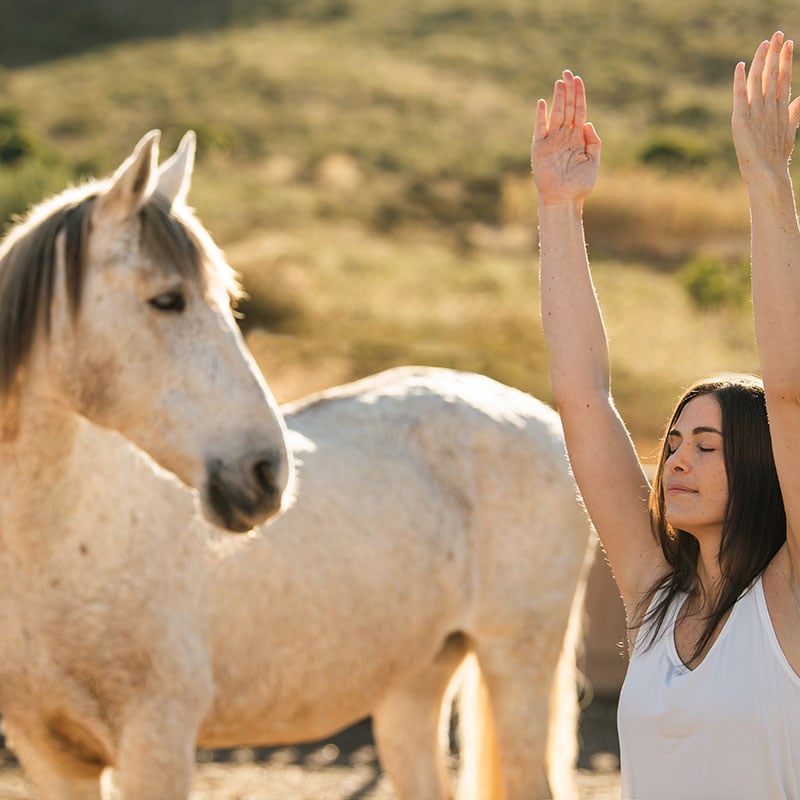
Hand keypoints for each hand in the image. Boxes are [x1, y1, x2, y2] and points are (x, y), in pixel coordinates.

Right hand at [531, 70, 600, 205]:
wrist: (564, 199)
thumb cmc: (579, 184)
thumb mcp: (593, 160)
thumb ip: (593, 140)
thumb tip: (588, 123)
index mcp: (577, 138)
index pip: (579, 111)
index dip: (579, 95)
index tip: (578, 79)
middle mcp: (564, 136)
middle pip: (568, 108)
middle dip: (568, 90)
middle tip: (567, 72)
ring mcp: (551, 141)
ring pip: (556, 114)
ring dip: (558, 98)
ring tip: (560, 81)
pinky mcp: (539, 148)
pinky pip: (539, 129)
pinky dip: (540, 116)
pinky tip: (542, 103)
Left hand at [732, 31, 799, 186]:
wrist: (767, 173)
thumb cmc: (777, 156)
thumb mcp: (789, 130)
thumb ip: (794, 113)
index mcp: (782, 108)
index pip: (784, 77)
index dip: (786, 59)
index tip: (788, 43)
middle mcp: (770, 106)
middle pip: (774, 73)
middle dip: (776, 52)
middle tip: (777, 33)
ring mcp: (756, 112)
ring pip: (759, 80)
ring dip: (761, 60)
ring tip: (764, 43)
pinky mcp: (741, 120)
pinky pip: (739, 96)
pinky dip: (739, 80)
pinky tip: (739, 65)